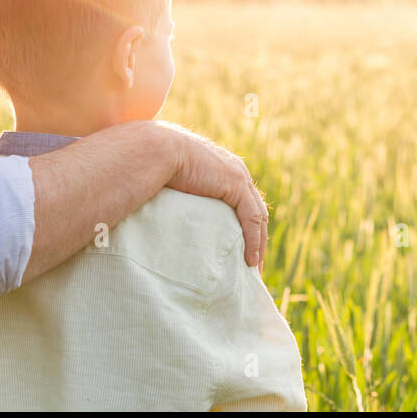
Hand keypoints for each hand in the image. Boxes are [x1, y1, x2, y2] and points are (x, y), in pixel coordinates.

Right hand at [163, 123, 268, 267]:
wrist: (158, 150)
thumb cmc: (157, 164)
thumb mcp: (175, 182)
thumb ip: (183, 195)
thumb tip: (168, 214)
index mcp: (225, 169)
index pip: (245, 201)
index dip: (247, 226)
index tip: (244, 249)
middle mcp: (237, 171)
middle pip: (256, 210)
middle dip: (258, 238)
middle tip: (253, 264)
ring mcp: (238, 177)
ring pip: (258, 216)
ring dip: (259, 244)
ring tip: (253, 267)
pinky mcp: (235, 185)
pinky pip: (251, 218)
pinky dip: (253, 240)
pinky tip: (250, 260)